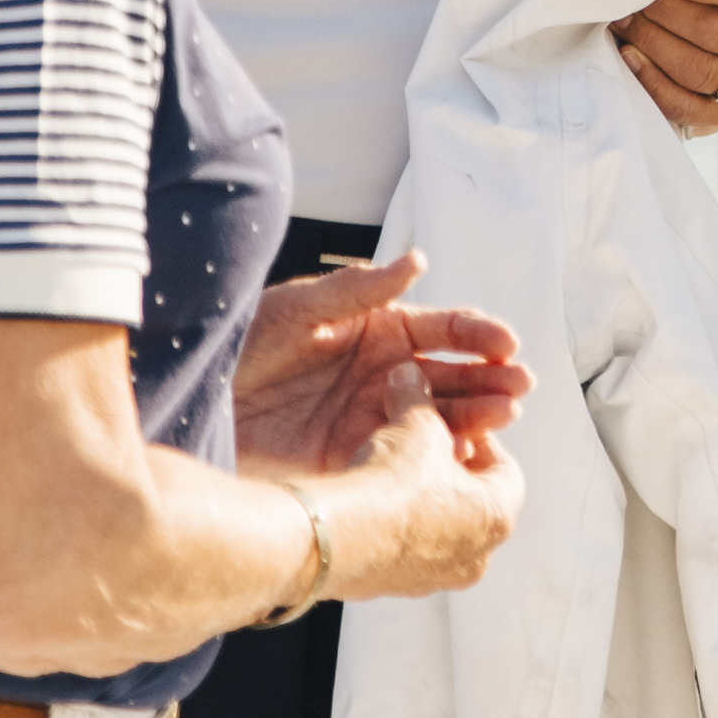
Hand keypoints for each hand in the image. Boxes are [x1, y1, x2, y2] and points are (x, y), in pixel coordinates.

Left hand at [229, 252, 528, 480]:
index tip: (507, 343)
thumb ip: (360, 289)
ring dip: (477, 415)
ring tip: (504, 415)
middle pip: (454, 375)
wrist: (198, 401)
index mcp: (382, 330)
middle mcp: (388, 373)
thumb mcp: (300, 306)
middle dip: (491, 380)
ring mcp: (377, 415)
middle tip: (519, 387)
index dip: (480, 334)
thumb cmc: (242, 343)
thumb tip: (418, 260)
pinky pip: (409, 457)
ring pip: (441, 416)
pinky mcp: (358, 456)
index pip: (446, 329)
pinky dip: (440, 457)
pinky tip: (464, 454)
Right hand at [322, 394, 525, 599]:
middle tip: (420, 446)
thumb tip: (410, 376)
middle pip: (470, 501)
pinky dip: (390, 525)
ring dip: (419, 500)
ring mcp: (435, 578)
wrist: (337, 537)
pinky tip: (366, 500)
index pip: (504, 468)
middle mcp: (476, 557)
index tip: (450, 424)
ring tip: (389, 470)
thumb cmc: (392, 484)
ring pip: (436, 529)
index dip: (477, 437)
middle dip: (446, 470)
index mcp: (499, 516)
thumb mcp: (416, 425)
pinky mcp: (393, 588)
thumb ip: (418, 398)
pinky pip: (400, 550)